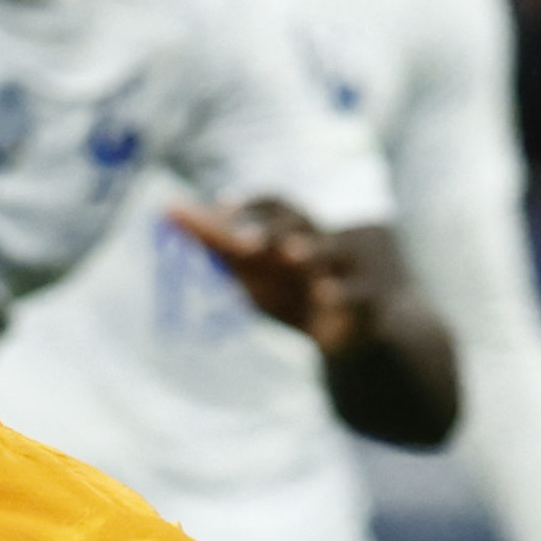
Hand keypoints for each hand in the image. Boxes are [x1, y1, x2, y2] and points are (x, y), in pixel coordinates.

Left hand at [179, 197, 364, 352]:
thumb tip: (171, 213)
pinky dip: (341, 293)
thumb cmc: (302, 297)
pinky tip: (323, 295)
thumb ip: (222, 248)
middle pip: (301, 222)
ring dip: (311, 249)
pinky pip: (358, 293)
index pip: (276, 208)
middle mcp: (324, 242)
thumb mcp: (259, 276)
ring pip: (332, 250)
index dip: (252, 205)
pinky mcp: (369, 300)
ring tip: (290, 253)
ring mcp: (350, 268)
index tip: (220, 206)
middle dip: (272, 227)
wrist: (362, 336)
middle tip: (240, 240)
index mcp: (298, 234)